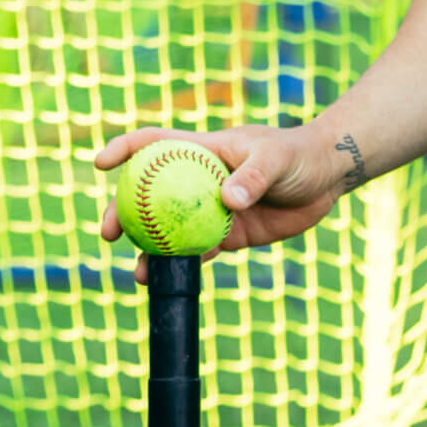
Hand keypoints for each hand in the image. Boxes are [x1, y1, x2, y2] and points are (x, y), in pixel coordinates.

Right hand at [92, 123, 348, 285]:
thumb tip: (228, 200)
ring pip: (169, 228)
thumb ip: (252, 177)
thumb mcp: (276, 159)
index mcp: (202, 151)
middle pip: (149, 192)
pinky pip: (198, 251)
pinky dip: (182, 266)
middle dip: (123, 210)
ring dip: (148, 249)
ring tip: (138, 273)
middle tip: (111, 232)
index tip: (100, 164)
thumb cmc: (298, 154)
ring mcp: (210, 208)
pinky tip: (168, 282)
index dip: (125, 149)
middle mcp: (198, 179)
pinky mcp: (228, 233)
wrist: (325, 178)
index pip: (154, 143)